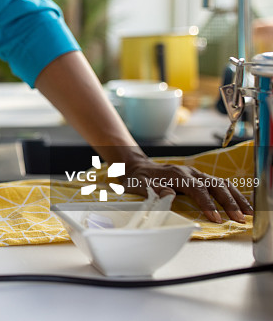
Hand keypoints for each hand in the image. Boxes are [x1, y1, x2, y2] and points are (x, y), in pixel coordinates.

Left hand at [123, 158, 253, 222]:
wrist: (137, 167)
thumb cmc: (138, 178)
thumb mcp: (139, 185)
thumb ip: (153, 190)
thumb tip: (171, 194)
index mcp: (176, 174)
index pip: (197, 189)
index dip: (208, 204)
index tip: (216, 218)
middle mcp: (190, 172)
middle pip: (215, 184)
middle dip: (229, 202)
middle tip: (239, 219)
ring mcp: (196, 174)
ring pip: (222, 183)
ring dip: (236, 198)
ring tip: (248, 213)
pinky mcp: (200, 178)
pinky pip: (220, 184)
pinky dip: (233, 194)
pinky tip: (241, 205)